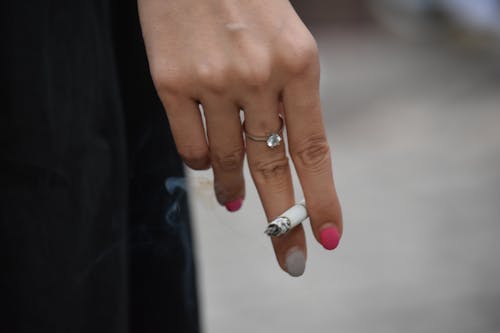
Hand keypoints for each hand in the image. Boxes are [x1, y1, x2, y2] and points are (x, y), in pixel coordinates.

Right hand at [138, 0, 341, 275]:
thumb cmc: (248, 1)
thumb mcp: (287, 42)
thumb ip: (287, 100)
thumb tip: (273, 159)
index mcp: (299, 65)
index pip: (314, 150)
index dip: (321, 198)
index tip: (327, 236)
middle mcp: (257, 77)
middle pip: (273, 168)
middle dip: (283, 220)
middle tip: (291, 260)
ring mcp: (212, 81)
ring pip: (228, 160)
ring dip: (237, 190)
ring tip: (240, 204)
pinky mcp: (169, 82)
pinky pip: (190, 144)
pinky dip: (201, 162)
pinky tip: (207, 164)